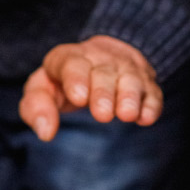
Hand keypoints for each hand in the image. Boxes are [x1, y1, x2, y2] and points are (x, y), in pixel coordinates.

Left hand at [20, 36, 162, 141]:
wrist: (99, 58)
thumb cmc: (64, 81)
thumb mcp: (42, 89)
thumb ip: (36, 107)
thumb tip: (45, 132)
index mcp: (69, 58)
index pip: (72, 62)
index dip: (76, 78)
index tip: (79, 97)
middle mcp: (100, 59)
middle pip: (103, 72)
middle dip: (103, 92)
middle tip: (102, 114)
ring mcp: (125, 69)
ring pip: (130, 78)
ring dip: (130, 96)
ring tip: (126, 115)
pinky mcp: (146, 82)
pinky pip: (152, 91)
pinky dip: (151, 104)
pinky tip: (146, 117)